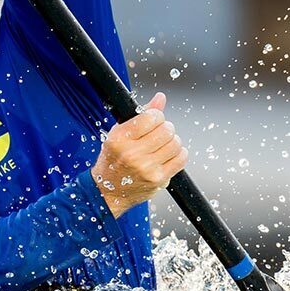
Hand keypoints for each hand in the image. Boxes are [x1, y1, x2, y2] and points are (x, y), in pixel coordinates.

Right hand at [91, 93, 187, 216]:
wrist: (108, 192)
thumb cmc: (113, 160)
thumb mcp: (119, 134)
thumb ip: (141, 115)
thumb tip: (160, 98)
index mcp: (120, 139)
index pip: (151, 117)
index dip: (156, 117)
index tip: (152, 121)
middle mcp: (132, 154)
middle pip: (167, 130)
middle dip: (165, 128)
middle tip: (158, 134)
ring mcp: (147, 168)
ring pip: (176, 143)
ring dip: (172, 142)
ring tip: (162, 146)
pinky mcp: (158, 179)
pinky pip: (181, 159)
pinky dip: (178, 154)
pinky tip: (168, 155)